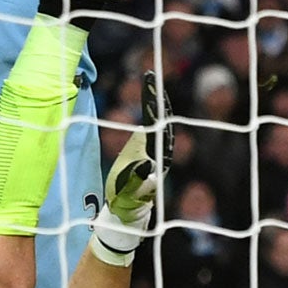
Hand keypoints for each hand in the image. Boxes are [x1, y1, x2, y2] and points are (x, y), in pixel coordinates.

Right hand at [91, 72, 172, 261]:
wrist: (127, 210)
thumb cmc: (126, 202)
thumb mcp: (128, 192)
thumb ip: (136, 180)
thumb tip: (145, 165)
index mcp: (156, 156)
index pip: (157, 124)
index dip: (152, 103)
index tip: (149, 84)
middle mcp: (159, 151)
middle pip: (161, 119)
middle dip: (155, 97)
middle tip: (151, 77)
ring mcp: (154, 151)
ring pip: (159, 122)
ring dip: (154, 103)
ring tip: (150, 85)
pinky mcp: (147, 152)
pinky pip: (151, 128)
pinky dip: (150, 113)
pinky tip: (148, 104)